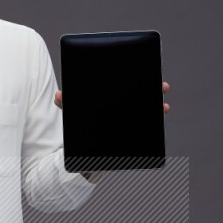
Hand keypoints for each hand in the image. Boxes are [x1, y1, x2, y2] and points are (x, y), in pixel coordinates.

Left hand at [55, 81, 170, 178]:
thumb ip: (66, 104)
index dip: (138, 76)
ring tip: (163, 106)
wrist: (81, 154)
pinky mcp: (129, 136)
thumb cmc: (79, 129)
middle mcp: (122, 108)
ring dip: (157, 107)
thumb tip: (59, 95)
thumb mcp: (74, 114)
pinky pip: (144, 129)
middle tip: (162, 86)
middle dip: (153, 89)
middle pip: (140, 95)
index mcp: (111, 100)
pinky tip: (159, 122)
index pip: (127, 85)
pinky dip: (153, 126)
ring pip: (145, 110)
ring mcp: (127, 121)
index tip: (148, 68)